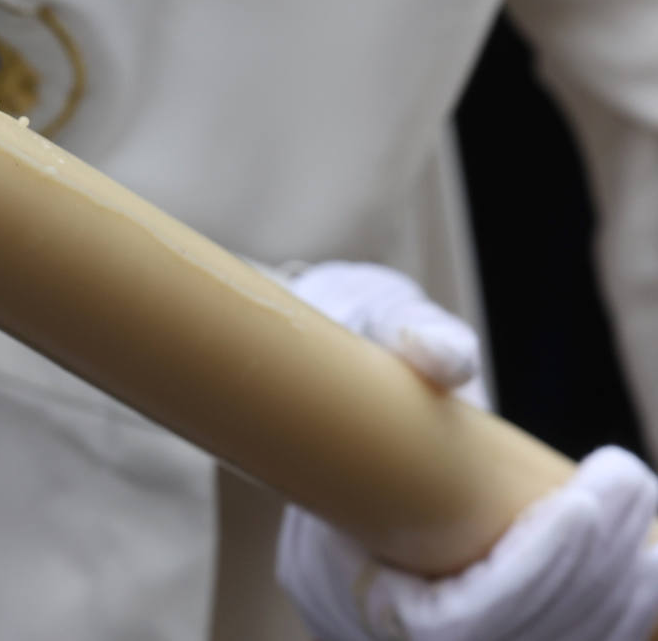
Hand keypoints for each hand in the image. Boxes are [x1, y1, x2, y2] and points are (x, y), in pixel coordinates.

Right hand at [276, 261, 657, 640]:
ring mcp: (416, 622)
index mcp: (329, 573)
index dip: (527, 580)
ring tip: (647, 519)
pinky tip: (645, 566)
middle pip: (504, 639)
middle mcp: (369, 620)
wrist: (315, 384)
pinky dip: (606, 613)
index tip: (582, 504)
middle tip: (629, 483)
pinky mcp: (459, 612)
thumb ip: (404, 335)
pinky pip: (545, 639)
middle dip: (588, 574)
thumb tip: (454, 359)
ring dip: (610, 599)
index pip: (448, 626)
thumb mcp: (360, 329)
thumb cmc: (341, 351)